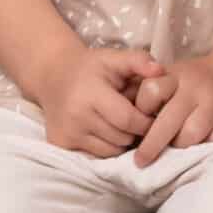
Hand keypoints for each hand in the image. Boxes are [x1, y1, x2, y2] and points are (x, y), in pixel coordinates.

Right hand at [36, 44, 162, 156]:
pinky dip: (107, 147)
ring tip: (123, 125)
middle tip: (139, 120)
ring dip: (122, 141)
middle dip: (136, 132)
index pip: (129, 120)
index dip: (145, 121)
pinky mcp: (61, 144)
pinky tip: (107, 131)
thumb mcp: (113, 57)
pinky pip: (96, 155)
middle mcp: (76, 117)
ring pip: (111, 150)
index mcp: (91, 94)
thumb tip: (160, 71)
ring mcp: (67, 133)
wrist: (53, 76)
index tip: (152, 114)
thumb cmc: (90, 67)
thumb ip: (139, 61)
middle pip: (122, 138)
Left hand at [129, 50, 212, 165]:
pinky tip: (200, 147)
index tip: (136, 125)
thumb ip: (150, 94)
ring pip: (190, 135)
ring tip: (175, 150)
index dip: (141, 110)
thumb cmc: (193, 82)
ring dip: (179, 147)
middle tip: (140, 161)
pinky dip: (206, 147)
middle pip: (168, 121)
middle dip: (151, 145)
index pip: (150, 91)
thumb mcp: (171, 76)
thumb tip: (122, 124)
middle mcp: (195, 87)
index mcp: (175, 75)